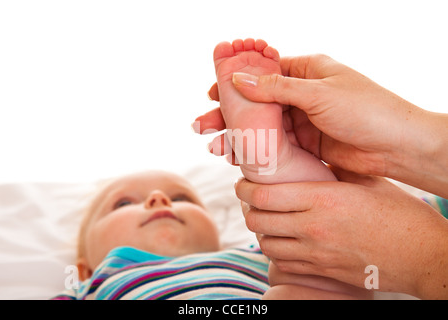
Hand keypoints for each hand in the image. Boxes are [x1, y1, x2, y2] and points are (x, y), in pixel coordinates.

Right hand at [196, 54, 447, 196]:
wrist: (397, 146)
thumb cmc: (366, 110)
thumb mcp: (318, 93)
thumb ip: (276, 88)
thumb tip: (239, 79)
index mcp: (306, 72)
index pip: (262, 74)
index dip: (235, 83)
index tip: (212, 93)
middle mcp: (301, 94)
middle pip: (256, 102)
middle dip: (229, 114)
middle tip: (203, 126)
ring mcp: (302, 120)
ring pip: (261, 126)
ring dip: (237, 135)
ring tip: (215, 147)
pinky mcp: (305, 143)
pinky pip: (273, 144)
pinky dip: (255, 150)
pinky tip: (237, 157)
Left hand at [235, 167, 447, 298]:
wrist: (424, 256)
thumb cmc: (402, 215)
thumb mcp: (367, 182)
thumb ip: (335, 170)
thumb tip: (311, 158)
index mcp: (323, 199)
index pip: (264, 194)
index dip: (245, 187)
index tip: (243, 182)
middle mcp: (313, 228)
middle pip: (257, 219)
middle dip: (247, 207)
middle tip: (251, 198)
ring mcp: (315, 254)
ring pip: (266, 243)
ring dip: (260, 229)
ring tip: (266, 218)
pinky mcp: (321, 272)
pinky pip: (283, 263)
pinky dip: (275, 249)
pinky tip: (283, 239)